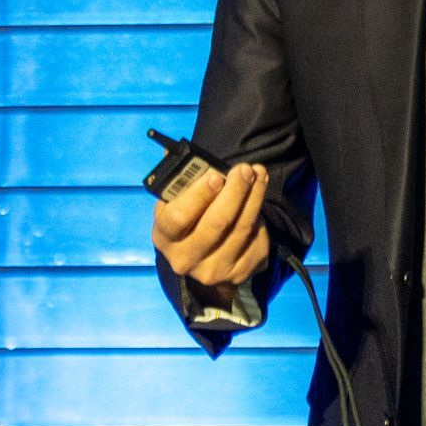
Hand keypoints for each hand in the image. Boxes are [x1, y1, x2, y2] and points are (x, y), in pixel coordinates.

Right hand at [152, 159, 270, 288]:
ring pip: (242, 229)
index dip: (199, 195)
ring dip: (254, 197)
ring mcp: (214, 271)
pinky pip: (257, 241)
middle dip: (235, 191)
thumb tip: (176, 150)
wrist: (202, 255)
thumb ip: (179, 180)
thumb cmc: (188, 218)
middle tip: (245, 169)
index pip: (179, 217)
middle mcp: (186, 259)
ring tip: (257, 174)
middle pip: (216, 223)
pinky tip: (257, 200)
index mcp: (165, 237)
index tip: (216, 176)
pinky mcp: (239, 274)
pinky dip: (261, 217)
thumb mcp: (175, 202)